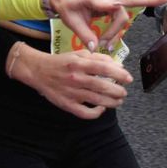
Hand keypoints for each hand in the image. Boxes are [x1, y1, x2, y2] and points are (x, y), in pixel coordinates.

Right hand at [9, 43, 130, 119]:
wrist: (38, 71)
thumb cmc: (61, 62)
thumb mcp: (78, 54)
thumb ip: (98, 58)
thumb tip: (118, 66)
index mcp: (79, 64)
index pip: (104, 69)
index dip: (119, 74)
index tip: (128, 78)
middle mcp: (76, 78)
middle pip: (103, 87)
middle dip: (118, 91)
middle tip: (123, 92)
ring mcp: (71, 93)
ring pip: (97, 101)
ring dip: (112, 102)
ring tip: (118, 101)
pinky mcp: (67, 104)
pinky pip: (85, 113)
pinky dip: (96, 113)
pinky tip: (101, 108)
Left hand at [49, 0, 166, 54]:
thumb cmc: (67, 6)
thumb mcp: (71, 21)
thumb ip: (84, 34)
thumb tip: (95, 49)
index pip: (109, 5)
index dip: (113, 11)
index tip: (116, 11)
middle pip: (126, 6)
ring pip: (124, 13)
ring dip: (119, 30)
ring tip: (106, 46)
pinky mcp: (114, 2)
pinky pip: (124, 12)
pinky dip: (133, 14)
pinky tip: (159, 2)